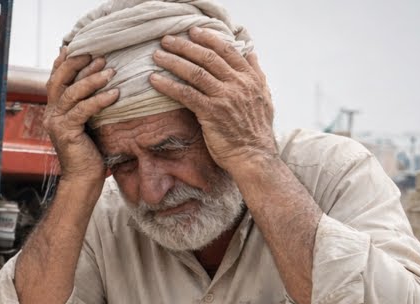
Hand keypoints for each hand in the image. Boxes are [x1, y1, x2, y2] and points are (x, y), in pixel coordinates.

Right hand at [44, 48, 118, 181]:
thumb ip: (88, 103)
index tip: (82, 48)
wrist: (83, 179)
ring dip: (92, 80)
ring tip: (111, 71)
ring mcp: (56, 123)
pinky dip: (99, 100)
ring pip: (71, 93)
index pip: (55, 79)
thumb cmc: (90, 151)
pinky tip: (115, 94)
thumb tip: (104, 81)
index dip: (65, 62)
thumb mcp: (89, 121)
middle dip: (78, 64)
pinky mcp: (66, 133)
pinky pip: (82, 110)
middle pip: (59, 80)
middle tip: (99, 55)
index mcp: (54, 110)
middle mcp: (51, 114)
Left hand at [150, 27, 276, 173]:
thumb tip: (251, 54)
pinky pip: (186, 94)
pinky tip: (154, 80)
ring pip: (195, 73)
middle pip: (208, 57)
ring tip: (157, 56)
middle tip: (167, 40)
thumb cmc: (256, 130)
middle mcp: (238, 84)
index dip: (208, 39)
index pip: (228, 51)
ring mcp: (225, 97)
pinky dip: (168, 85)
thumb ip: (257, 74)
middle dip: (185, 46)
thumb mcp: (265, 97)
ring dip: (173, 61)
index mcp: (250, 78)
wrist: (254, 155)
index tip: (193, 32)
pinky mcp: (211, 112)